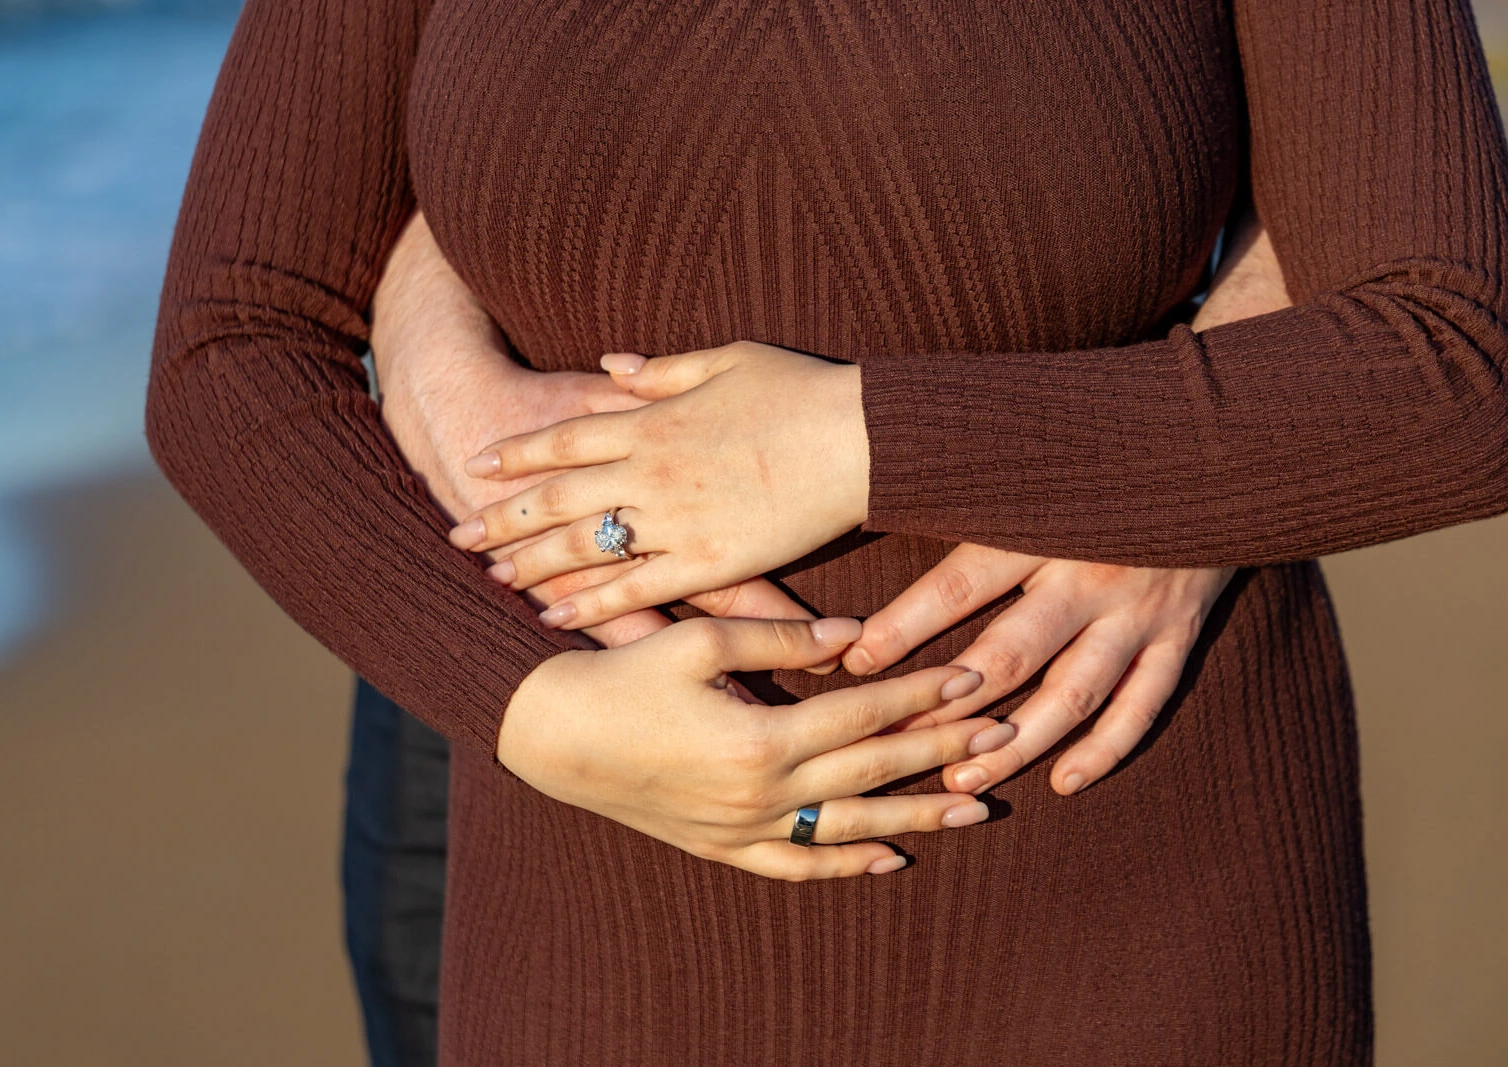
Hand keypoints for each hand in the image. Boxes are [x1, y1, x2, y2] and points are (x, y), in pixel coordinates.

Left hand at [370, 214, 819, 649]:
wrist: (862, 436)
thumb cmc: (803, 391)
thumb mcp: (729, 359)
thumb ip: (663, 370)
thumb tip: (611, 365)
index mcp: (653, 421)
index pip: (565, 439)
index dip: (519, 455)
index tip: (480, 464)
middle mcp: (651, 471)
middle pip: (560, 498)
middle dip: (506, 517)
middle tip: (459, 536)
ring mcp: (675, 520)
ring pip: (585, 547)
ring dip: (533, 565)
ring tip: (493, 579)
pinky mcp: (708, 562)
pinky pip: (635, 589)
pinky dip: (591, 605)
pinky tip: (554, 618)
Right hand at [498, 616, 1006, 880]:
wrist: (548, 736)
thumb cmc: (620, 676)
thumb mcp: (698, 642)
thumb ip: (782, 640)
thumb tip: (855, 638)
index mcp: (761, 738)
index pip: (863, 713)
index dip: (920, 693)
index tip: (971, 678)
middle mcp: (762, 794)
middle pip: (873, 772)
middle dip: (942, 753)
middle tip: (1003, 738)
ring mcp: (743, 829)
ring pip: (849, 828)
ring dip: (917, 815)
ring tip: (978, 807)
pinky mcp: (722, 847)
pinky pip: (797, 865)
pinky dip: (846, 865)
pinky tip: (891, 859)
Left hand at [844, 209, 1288, 796]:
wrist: (1214, 441)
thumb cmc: (1096, 452)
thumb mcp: (1029, 459)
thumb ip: (963, 485)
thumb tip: (876, 491)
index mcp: (1037, 527)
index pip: (957, 588)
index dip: (903, 629)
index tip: (852, 661)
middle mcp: (1086, 574)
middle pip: (1008, 657)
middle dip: (949, 707)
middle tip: (898, 743)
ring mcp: (1137, 610)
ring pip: (1070, 696)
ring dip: (1016, 744)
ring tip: (964, 779)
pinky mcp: (1179, 632)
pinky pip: (1143, 704)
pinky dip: (1106, 749)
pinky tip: (1064, 781)